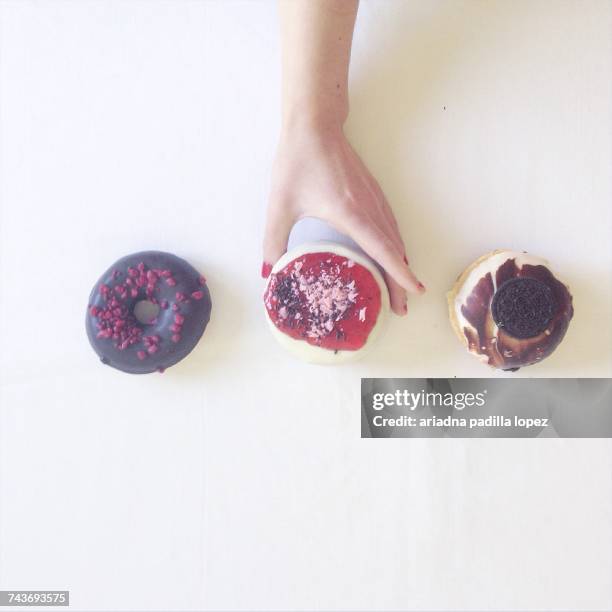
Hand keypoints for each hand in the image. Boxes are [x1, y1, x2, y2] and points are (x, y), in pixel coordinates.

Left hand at [263, 121, 424, 315]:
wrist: (314, 126)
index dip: (398, 272)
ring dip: (401, 264)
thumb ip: (273, 241)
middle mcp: (368, 207)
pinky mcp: (373, 193)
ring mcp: (374, 198)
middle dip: (401, 280)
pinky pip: (391, 226)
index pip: (381, 248)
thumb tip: (269, 271)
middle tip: (402, 308)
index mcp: (349, 212)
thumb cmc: (297, 162)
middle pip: (394, 249)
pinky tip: (393, 257)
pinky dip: (396, 247)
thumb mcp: (280, 204)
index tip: (414, 291)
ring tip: (402, 289)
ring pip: (396, 238)